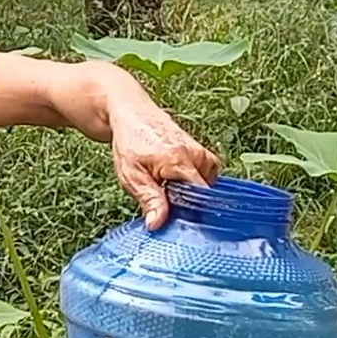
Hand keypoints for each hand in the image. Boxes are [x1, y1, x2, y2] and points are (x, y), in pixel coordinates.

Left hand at [106, 87, 220, 230]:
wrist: (132, 114)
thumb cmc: (129, 142)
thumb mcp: (132, 176)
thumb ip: (149, 200)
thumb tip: (157, 223)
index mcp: (180, 161)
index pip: (201, 197)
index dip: (193, 213)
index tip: (180, 222)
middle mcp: (197, 155)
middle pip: (206, 193)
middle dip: (190, 204)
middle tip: (168, 203)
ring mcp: (202, 152)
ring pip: (206, 185)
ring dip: (191, 193)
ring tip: (169, 188)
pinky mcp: (203, 152)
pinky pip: (206, 176)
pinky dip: (193, 183)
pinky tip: (176, 182)